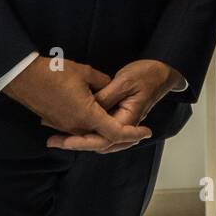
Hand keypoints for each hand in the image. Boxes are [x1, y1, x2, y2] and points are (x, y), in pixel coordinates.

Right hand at [2, 56, 151, 148]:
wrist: (23, 77)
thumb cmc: (54, 72)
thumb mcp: (86, 73)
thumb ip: (103, 83)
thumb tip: (110, 88)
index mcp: (87, 115)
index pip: (115, 133)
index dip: (133, 134)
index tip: (147, 131)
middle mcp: (76, 126)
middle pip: (104, 139)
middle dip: (123, 138)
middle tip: (138, 133)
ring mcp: (65, 126)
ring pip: (91, 136)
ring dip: (107, 134)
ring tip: (124, 128)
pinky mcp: (56, 123)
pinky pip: (78, 131)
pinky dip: (92, 130)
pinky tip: (99, 122)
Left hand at [46, 59, 183, 153]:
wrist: (162, 71)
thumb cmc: (146, 74)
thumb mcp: (124, 81)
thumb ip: (105, 97)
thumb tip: (87, 109)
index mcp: (128, 119)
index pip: (104, 139)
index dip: (82, 142)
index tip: (64, 141)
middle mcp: (124, 125)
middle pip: (99, 144)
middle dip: (76, 144)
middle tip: (53, 142)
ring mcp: (121, 122)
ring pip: (99, 139)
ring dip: (79, 140)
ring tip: (57, 137)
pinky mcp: (117, 116)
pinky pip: (101, 130)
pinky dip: (86, 132)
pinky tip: (70, 127)